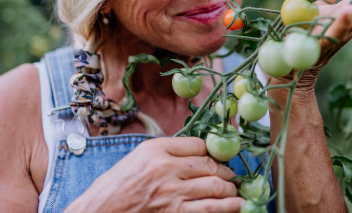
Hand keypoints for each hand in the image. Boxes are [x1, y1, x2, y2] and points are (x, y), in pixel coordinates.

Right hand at [65, 137, 243, 212]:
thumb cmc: (114, 187)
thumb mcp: (137, 158)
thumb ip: (165, 152)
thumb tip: (194, 152)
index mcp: (156, 149)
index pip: (198, 144)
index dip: (213, 151)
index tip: (219, 157)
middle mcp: (166, 169)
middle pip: (209, 165)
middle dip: (225, 171)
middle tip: (231, 176)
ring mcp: (172, 194)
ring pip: (215, 188)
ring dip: (230, 189)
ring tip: (235, 191)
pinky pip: (209, 210)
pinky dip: (227, 208)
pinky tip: (236, 206)